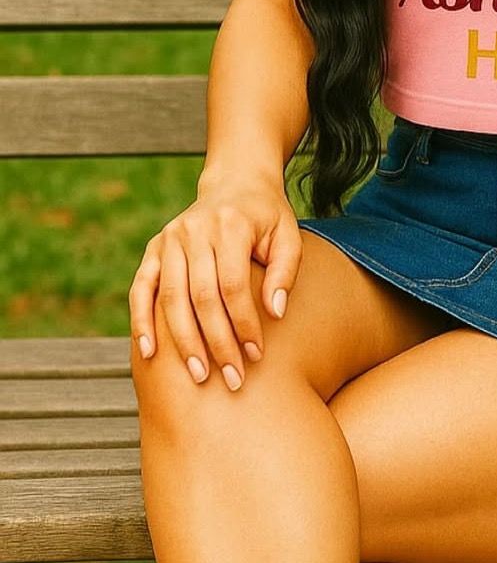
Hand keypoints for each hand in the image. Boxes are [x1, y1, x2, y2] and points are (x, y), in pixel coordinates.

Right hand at [128, 171, 301, 390]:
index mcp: (230, 224)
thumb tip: (275, 312)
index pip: (234, 285)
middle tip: (233, 379)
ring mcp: (170, 238)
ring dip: (185, 342)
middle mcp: (195, 229)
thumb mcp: (288, 236)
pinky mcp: (154, 248)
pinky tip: (149, 354)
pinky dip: (142, 321)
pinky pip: (141, 289)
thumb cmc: (267, 217)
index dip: (244, 322)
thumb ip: (285, 272)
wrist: (236, 183)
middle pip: (202, 296)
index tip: (256, 355)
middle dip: (218, 342)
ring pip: (171, 298)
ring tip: (200, 376)